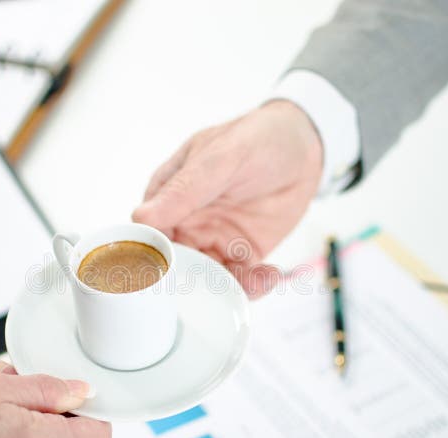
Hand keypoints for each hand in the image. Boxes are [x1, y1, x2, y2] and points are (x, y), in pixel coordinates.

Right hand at [133, 100, 323, 296]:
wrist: (306, 145)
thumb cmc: (257, 138)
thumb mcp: (220, 158)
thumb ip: (184, 189)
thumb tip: (142, 216)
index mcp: (169, 194)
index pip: (146, 234)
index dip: (151, 259)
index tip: (166, 278)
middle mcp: (186, 222)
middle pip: (174, 267)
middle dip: (190, 285)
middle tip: (212, 290)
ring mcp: (213, 239)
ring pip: (206, 280)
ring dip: (224, 289)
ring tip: (253, 281)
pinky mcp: (242, 253)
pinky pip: (238, 280)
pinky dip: (251, 286)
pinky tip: (268, 275)